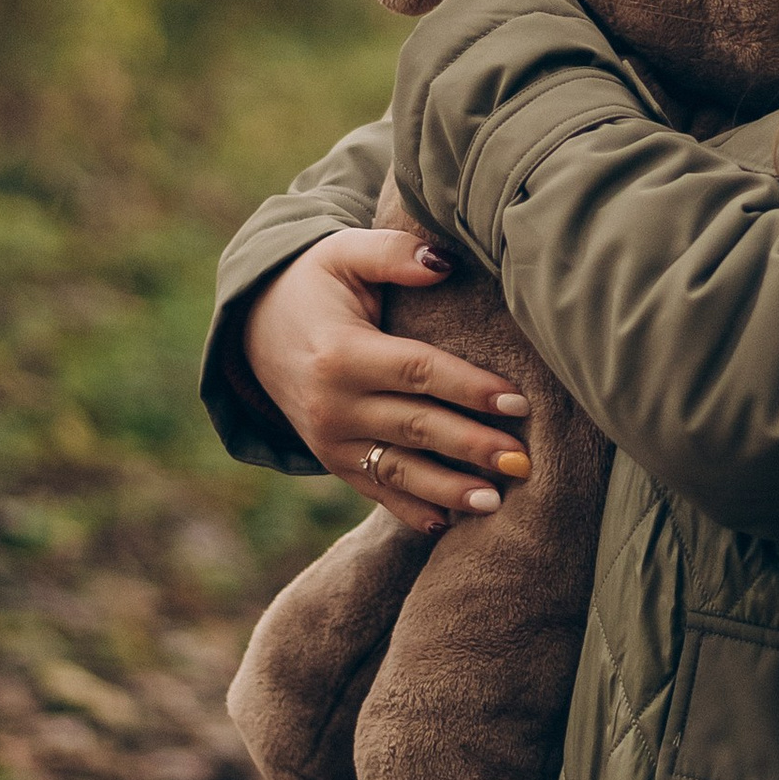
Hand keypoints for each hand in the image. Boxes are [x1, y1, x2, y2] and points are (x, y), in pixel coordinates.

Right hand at [240, 228, 534, 524]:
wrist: (256, 329)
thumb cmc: (315, 284)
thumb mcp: (344, 254)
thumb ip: (393, 254)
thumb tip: (444, 262)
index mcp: (342, 353)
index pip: (419, 372)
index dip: (470, 388)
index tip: (518, 402)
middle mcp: (333, 405)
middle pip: (417, 427)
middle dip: (472, 447)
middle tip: (522, 462)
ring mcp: (331, 442)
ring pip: (399, 471)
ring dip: (448, 490)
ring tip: (495, 502)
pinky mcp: (333, 462)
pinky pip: (376, 491)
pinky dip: (411, 511)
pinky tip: (448, 525)